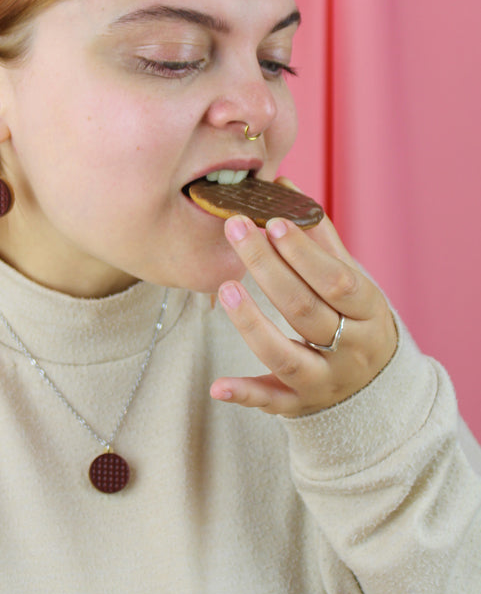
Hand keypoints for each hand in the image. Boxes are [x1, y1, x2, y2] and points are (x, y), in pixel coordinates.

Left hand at [211, 200, 397, 415]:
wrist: (377, 390)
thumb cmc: (356, 320)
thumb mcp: (351, 282)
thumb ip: (320, 239)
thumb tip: (286, 188)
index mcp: (368, 312)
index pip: (336, 280)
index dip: (304, 252)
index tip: (273, 220)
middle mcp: (350, 349)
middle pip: (304, 310)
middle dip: (267, 269)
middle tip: (236, 231)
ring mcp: (324, 381)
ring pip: (285, 356)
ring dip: (251, 323)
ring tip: (224, 288)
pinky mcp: (298, 405)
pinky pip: (270, 402)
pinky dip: (243, 395)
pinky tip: (216, 386)